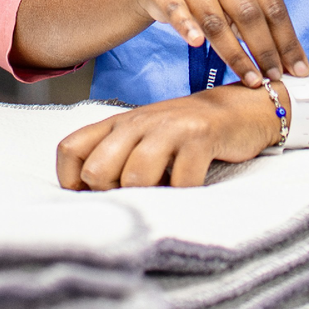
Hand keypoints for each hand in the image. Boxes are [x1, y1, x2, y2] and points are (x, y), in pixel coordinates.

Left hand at [56, 84, 284, 189]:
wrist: (239, 111)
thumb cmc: (184, 134)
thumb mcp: (143, 139)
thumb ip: (115, 158)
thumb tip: (88, 198)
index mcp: (117, 123)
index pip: (70, 150)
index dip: (72, 182)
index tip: (95, 197)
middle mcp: (137, 122)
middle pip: (97, 171)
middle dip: (112, 194)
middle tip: (137, 194)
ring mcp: (168, 128)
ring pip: (134, 178)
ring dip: (148, 196)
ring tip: (164, 191)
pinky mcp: (200, 137)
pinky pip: (180, 182)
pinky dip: (183, 195)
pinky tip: (188, 189)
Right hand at [135, 0, 308, 86]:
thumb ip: (266, 26)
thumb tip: (296, 65)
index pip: (271, 3)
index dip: (285, 38)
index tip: (296, 69)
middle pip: (246, 10)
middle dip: (263, 49)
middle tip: (273, 78)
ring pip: (215, 18)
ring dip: (234, 53)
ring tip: (250, 78)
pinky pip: (178, 11)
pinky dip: (188, 27)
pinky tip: (197, 44)